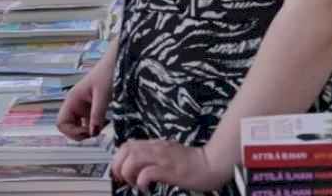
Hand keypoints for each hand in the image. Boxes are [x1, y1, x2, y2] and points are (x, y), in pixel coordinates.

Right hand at [57, 55, 113, 139]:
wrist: (118, 61)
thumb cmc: (108, 73)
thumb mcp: (103, 95)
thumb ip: (97, 115)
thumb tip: (94, 134)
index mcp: (72, 100)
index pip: (61, 123)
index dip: (72, 132)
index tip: (89, 132)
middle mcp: (74, 104)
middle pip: (66, 126)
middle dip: (78, 133)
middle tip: (95, 132)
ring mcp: (82, 106)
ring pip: (76, 126)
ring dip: (86, 131)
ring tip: (101, 128)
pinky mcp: (91, 107)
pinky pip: (86, 122)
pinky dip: (93, 127)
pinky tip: (105, 123)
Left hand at [112, 139, 228, 192]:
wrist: (213, 164)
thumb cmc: (193, 163)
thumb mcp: (169, 154)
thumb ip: (154, 155)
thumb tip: (139, 164)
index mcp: (155, 145)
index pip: (128, 145)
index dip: (118, 158)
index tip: (119, 171)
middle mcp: (156, 149)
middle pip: (126, 150)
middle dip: (119, 165)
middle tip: (123, 179)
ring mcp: (163, 158)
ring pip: (133, 159)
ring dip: (128, 173)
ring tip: (134, 183)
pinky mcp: (170, 170)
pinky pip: (148, 172)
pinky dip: (141, 180)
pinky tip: (145, 187)